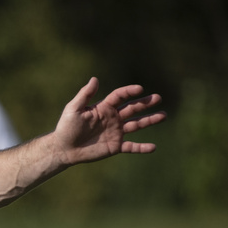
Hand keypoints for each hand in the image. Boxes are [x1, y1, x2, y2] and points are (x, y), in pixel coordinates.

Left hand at [51, 79, 165, 165]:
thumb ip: (85, 95)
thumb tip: (95, 79)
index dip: (130, 91)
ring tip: (164, 115)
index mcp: (104, 108)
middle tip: (158, 98)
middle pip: (132, 108)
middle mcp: (113, 118)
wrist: (64, 149)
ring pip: (136, 124)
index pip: (120, 96)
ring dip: (150, 120)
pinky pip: (131, 147)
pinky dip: (142, 147)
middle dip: (145, 103)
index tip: (140, 89)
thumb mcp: (73, 109)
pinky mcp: (115, 146)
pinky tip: (153, 147)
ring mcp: (116, 132)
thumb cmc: (66, 127)